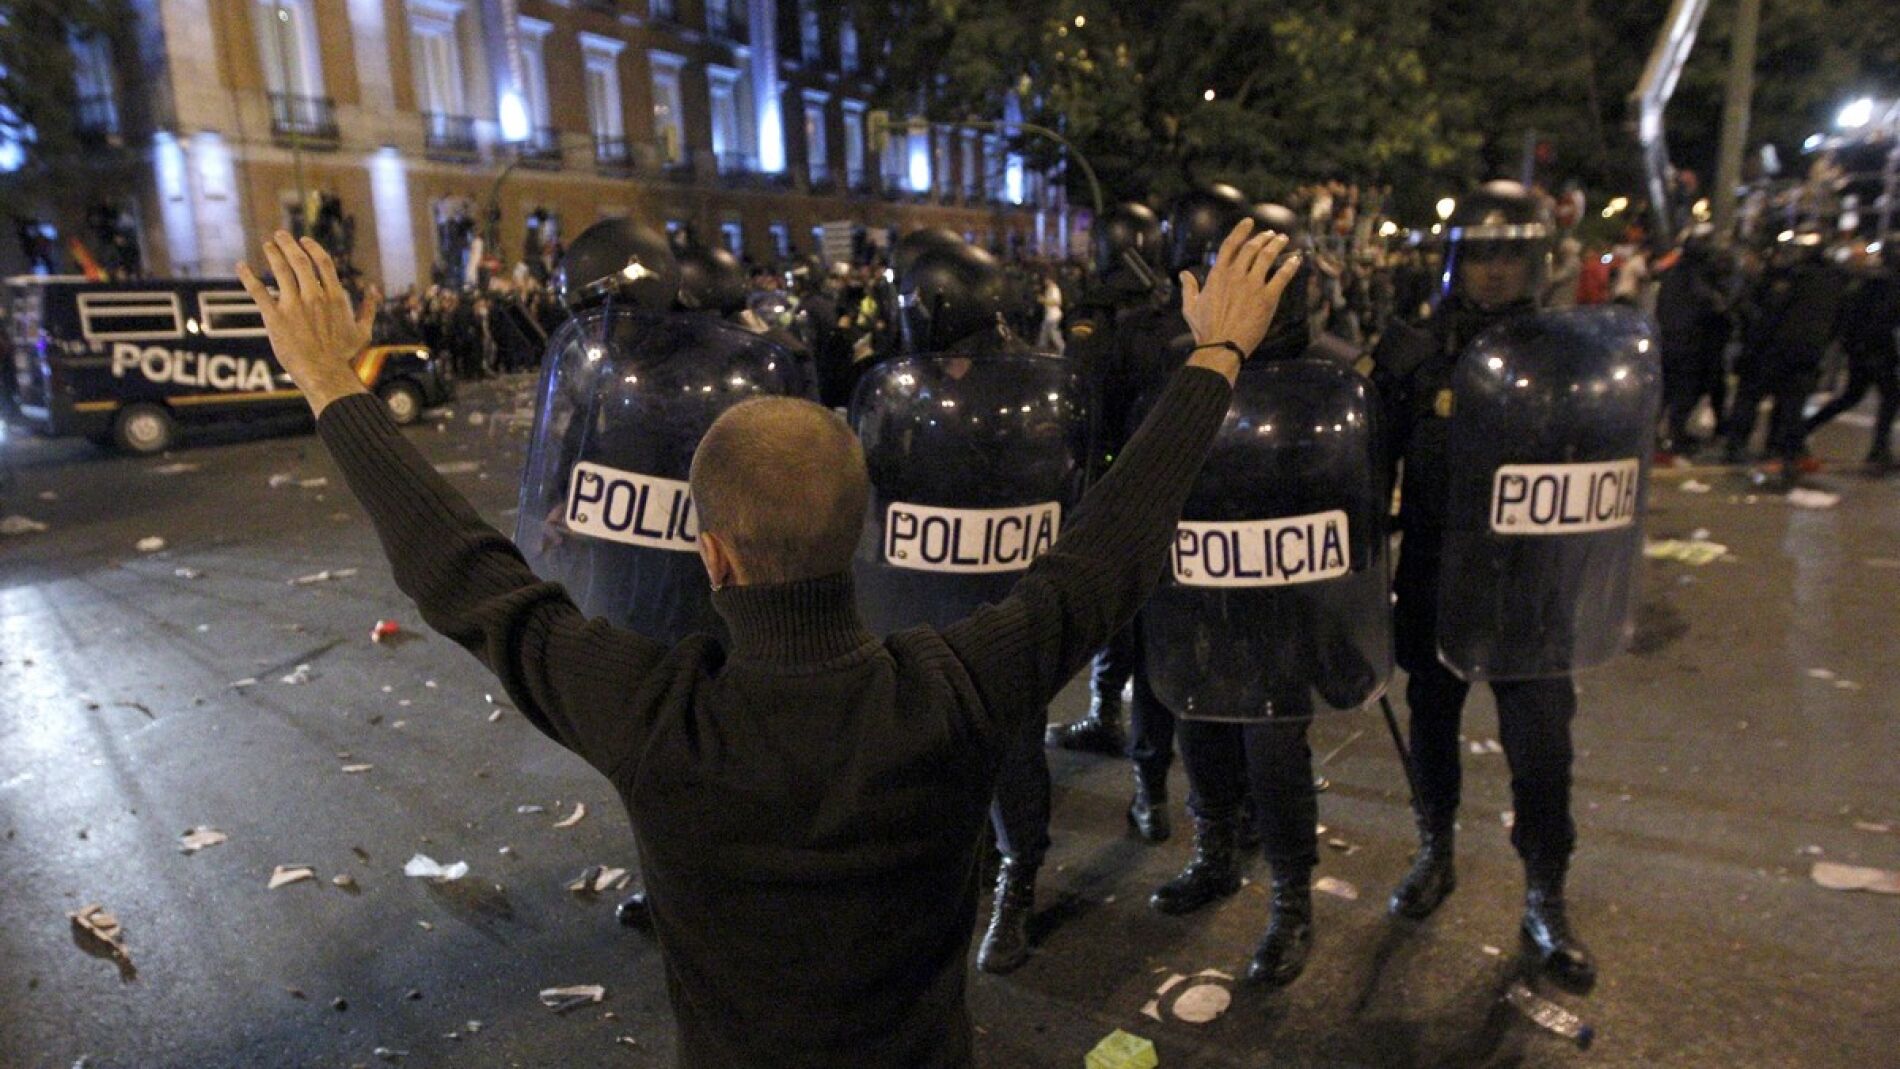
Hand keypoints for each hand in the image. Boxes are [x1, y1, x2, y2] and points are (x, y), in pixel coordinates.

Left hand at [237, 232, 378, 416]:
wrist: (324, 374)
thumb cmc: (344, 356)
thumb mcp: (363, 331)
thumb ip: (369, 308)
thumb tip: (373, 290)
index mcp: (335, 297)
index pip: (323, 262)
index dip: (312, 248)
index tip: (304, 241)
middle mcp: (314, 296)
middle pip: (299, 261)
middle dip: (288, 244)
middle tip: (279, 236)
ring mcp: (293, 306)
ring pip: (280, 270)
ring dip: (272, 254)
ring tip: (267, 245)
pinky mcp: (275, 317)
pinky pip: (258, 291)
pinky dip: (247, 276)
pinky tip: (241, 266)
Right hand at [1178, 220, 1301, 381]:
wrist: (1221, 347)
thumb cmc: (1204, 330)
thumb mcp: (1190, 307)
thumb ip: (1189, 287)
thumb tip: (1183, 274)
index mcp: (1217, 275)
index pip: (1230, 245)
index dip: (1241, 230)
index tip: (1249, 222)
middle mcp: (1235, 276)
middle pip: (1252, 248)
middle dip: (1263, 238)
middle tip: (1271, 235)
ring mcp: (1253, 286)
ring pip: (1267, 257)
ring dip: (1277, 245)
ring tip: (1283, 240)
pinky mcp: (1267, 299)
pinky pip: (1282, 276)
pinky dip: (1290, 266)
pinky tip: (1296, 260)